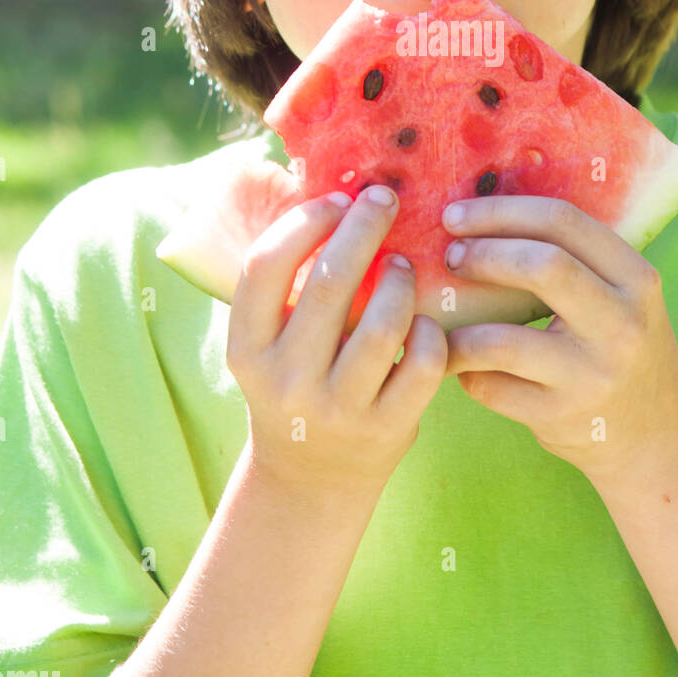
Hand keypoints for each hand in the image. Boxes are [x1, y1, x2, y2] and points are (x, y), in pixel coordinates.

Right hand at [227, 187, 447, 499]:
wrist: (310, 478)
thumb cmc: (296, 384)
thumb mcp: (270, 344)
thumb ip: (288, 289)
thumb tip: (335, 197)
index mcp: (246, 349)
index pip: (265, 266)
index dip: (305, 222)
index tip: (338, 199)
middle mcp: (285, 380)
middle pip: (330, 283)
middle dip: (364, 227)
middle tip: (385, 200)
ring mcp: (336, 408)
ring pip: (383, 324)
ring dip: (400, 281)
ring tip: (402, 267)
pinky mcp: (385, 428)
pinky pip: (422, 363)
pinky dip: (431, 333)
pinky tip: (425, 323)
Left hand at [441, 195, 677, 483]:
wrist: (655, 438)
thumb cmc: (621, 349)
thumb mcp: (622, 297)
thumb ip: (575, 259)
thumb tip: (482, 216)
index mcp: (637, 280)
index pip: (563, 222)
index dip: (500, 211)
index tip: (457, 215)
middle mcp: (621, 325)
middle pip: (541, 267)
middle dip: (483, 254)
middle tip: (452, 257)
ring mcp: (589, 375)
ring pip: (498, 340)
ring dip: (457, 328)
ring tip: (440, 320)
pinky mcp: (559, 417)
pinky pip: (488, 386)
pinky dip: (464, 371)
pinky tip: (462, 363)